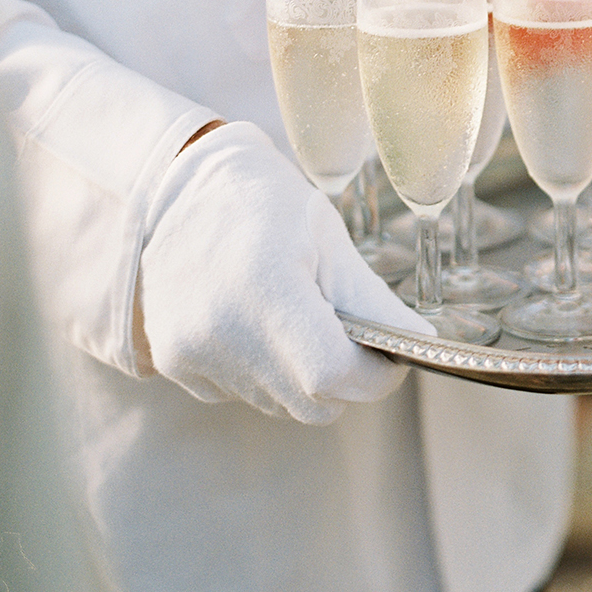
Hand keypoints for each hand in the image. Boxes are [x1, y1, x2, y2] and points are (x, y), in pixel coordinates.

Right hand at [138, 121, 432, 423]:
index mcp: (266, 287)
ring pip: (277, 404)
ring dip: (302, 378)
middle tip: (352, 336)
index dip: (373, 377)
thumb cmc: (265, 202)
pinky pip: (242, 394)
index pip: (332, 375)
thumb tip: (417, 346)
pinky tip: (257, 322)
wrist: (178, 187)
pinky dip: (264, 373)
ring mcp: (190, 352)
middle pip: (308, 403)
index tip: (391, 360)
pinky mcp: (173, 363)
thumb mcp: (327, 238)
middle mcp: (221, 330)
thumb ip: (371, 302)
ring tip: (297, 317)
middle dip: (344, 381)